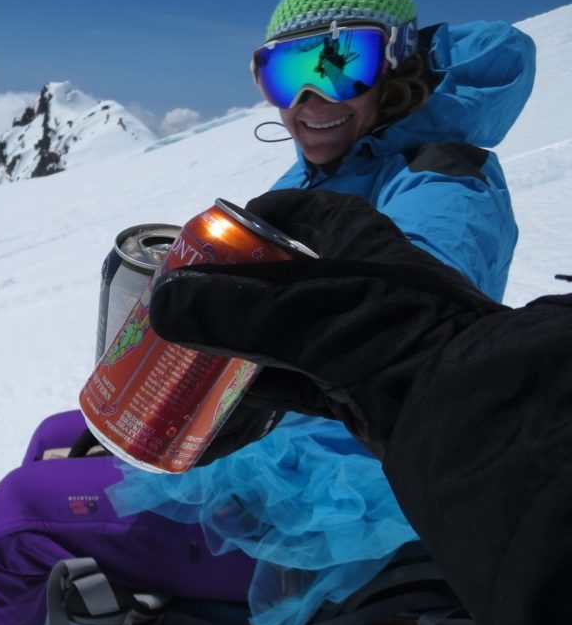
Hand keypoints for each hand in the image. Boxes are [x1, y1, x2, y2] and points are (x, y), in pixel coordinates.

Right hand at [150, 189, 504, 457]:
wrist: (465, 412)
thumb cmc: (387, 336)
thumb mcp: (304, 313)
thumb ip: (230, 310)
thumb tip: (159, 307)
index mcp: (358, 241)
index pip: (304, 212)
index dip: (261, 214)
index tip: (218, 227)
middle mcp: (361, 283)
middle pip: (287, 275)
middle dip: (239, 285)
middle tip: (191, 296)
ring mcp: (361, 337)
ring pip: (289, 330)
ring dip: (245, 339)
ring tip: (195, 343)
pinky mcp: (358, 385)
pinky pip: (297, 379)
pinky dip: (262, 384)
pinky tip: (224, 392)